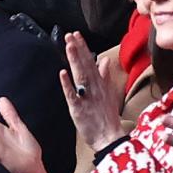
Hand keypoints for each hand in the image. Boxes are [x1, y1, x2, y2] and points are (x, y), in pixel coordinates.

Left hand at [59, 32, 122, 151]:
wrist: (109, 137)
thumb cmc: (107, 117)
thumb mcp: (109, 93)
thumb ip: (106, 76)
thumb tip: (105, 60)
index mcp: (100, 83)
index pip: (91, 61)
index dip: (83, 48)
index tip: (77, 34)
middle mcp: (94, 88)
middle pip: (85, 65)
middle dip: (78, 49)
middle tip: (70, 35)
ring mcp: (87, 97)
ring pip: (80, 76)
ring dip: (74, 60)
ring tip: (69, 46)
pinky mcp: (79, 109)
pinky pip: (72, 95)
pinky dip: (68, 84)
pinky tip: (63, 73)